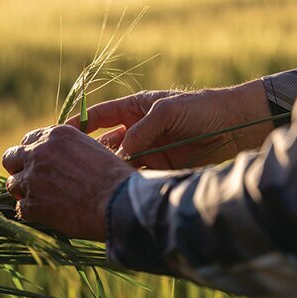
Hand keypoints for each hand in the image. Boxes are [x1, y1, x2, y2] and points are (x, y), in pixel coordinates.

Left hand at [2, 125, 133, 240]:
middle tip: (30, 181)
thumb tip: (59, 159)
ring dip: (23, 192)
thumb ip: (68, 150)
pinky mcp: (31, 203)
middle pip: (10, 157)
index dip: (31, 153)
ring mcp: (32, 178)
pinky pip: (21, 208)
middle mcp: (39, 152)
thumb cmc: (114, 177)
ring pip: (12, 184)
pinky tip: (46, 215)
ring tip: (41, 200)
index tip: (38, 164)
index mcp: (55, 135)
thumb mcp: (92, 149)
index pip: (28, 140)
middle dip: (18, 169)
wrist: (117, 202)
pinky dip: (31, 212)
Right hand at [67, 80, 272, 168]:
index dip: (79, 124)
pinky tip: (113, 189)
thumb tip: (122, 149)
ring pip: (117, 162)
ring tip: (88, 181)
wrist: (237, 127)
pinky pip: (135, 175)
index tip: (59, 134)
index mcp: (135, 109)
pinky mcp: (159, 167)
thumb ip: (143, 127)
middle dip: (88, 153)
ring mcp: (147, 150)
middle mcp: (137, 130)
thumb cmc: (202, 108)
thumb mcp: (169, 110)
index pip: (99, 116)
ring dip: (106, 171)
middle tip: (71, 166)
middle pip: (104, 143)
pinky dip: (125, 181)